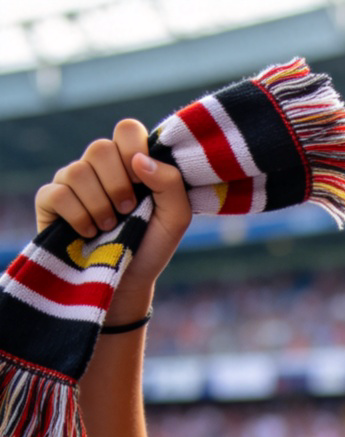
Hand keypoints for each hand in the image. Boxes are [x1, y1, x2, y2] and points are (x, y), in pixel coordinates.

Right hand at [34, 119, 191, 321]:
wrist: (127, 280)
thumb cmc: (152, 246)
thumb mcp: (175, 218)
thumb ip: (171, 183)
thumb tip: (139, 159)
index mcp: (130, 163)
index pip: (127, 129)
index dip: (135, 150)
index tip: (143, 183)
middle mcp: (99, 167)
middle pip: (100, 147)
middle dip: (119, 185)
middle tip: (128, 210)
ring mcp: (72, 181)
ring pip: (78, 171)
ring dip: (101, 207)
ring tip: (111, 227)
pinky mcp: (50, 200)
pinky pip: (59, 194)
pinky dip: (80, 218)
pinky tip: (90, 232)